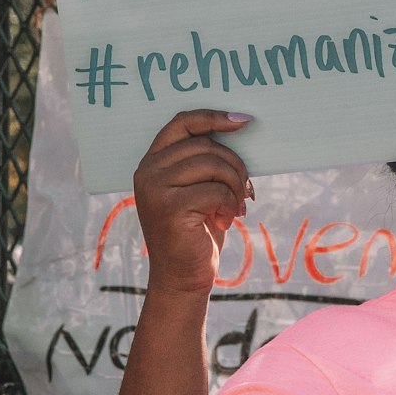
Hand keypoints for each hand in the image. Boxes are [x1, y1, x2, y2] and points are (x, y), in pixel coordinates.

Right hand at [133, 110, 252, 298]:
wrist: (182, 278)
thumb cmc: (196, 231)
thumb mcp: (198, 189)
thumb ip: (205, 161)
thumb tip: (239, 126)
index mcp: (152, 162)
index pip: (182, 122)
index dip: (214, 117)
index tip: (244, 121)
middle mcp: (148, 171)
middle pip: (205, 145)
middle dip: (236, 165)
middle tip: (247, 190)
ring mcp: (155, 188)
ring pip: (213, 165)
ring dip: (236, 185)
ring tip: (238, 205)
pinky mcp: (170, 207)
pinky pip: (216, 190)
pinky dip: (230, 203)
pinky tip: (226, 219)